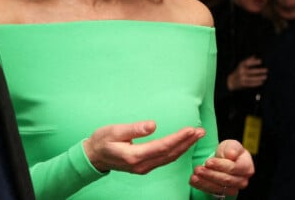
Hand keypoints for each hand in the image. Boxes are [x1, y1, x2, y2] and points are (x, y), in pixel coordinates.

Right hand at [83, 121, 204, 173]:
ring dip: (184, 147)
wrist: (93, 156)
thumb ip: (134, 129)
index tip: (191, 129)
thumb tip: (152, 125)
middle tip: (201, 131)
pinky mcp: (144, 166)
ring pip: (169, 158)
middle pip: (169, 154)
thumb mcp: (114, 131)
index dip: (178, 139)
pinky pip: (164, 159)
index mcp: (134, 156)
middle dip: (187, 143)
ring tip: (196, 135)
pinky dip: (176, 151)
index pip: (162, 147)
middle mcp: (142, 165)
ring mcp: (143, 168)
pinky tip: (183, 144)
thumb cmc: (102, 140)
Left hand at [190, 139, 253, 196]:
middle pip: (225, 179)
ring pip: (219, 187)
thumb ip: (233, 149)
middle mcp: (242, 180)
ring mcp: (234, 188)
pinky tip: (194, 181)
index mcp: (247, 167)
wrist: (226, 158)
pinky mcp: (224, 192)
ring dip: (205, 181)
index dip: (220, 165)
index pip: (233, 168)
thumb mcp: (232, 145)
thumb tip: (232, 155)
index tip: (208, 161)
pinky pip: (213, 191)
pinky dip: (202, 186)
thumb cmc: (230, 150)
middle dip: (210, 174)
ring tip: (194, 175)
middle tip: (198, 169)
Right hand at [227, 56, 267, 90]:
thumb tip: (255, 56)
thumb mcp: (241, 64)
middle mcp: (241, 71)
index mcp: (241, 65)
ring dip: (259, 77)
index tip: (261, 61)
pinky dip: (257, 83)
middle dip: (259, 71)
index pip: (248, 62)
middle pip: (251, 71)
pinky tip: (262, 82)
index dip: (254, 62)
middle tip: (267, 70)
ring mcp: (242, 78)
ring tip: (266, 77)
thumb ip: (248, 60)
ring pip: (252, 78)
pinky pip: (251, 84)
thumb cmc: (238, 71)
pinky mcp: (243, 84)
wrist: (231, 81)